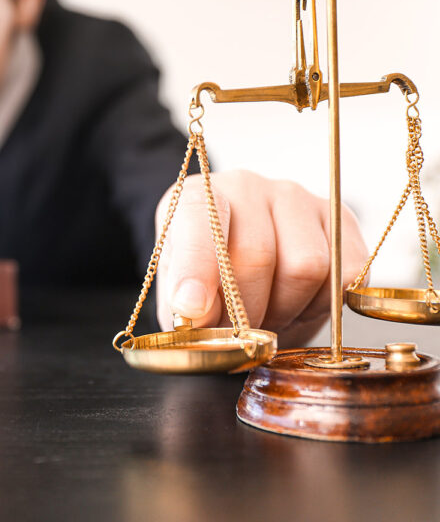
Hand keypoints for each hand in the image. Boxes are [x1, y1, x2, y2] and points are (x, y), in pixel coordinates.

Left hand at [155, 171, 367, 346]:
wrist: (242, 268)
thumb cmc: (206, 277)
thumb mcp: (180, 290)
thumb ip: (181, 301)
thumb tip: (195, 313)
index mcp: (198, 196)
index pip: (199, 218)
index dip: (195, 269)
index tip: (193, 310)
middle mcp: (247, 187)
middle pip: (257, 254)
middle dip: (244, 312)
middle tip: (235, 334)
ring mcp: (296, 199)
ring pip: (306, 266)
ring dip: (284, 309)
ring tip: (266, 315)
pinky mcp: (340, 220)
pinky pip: (343, 274)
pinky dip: (322, 304)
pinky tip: (297, 303)